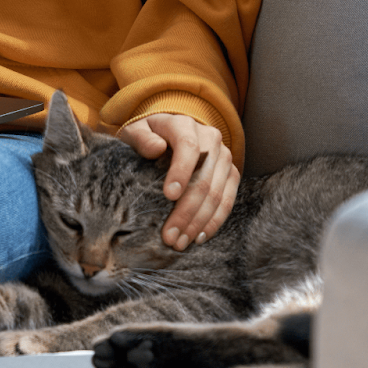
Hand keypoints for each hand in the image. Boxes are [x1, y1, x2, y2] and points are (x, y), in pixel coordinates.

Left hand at [118, 113, 238, 250]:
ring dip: (199, 222)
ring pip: (217, 193)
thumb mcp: (136, 131)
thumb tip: (156, 148)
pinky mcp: (230, 172)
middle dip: (187, 211)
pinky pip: (228, 199)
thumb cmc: (148, 134)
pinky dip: (214, 220)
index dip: (181, 172)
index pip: (188, 147)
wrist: (169, 130)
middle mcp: (210, 138)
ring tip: (181, 242)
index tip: (169, 196)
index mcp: (184, 125)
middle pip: (204, 178)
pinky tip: (199, 236)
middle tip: (170, 236)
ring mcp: (224, 156)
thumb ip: (141, 138)